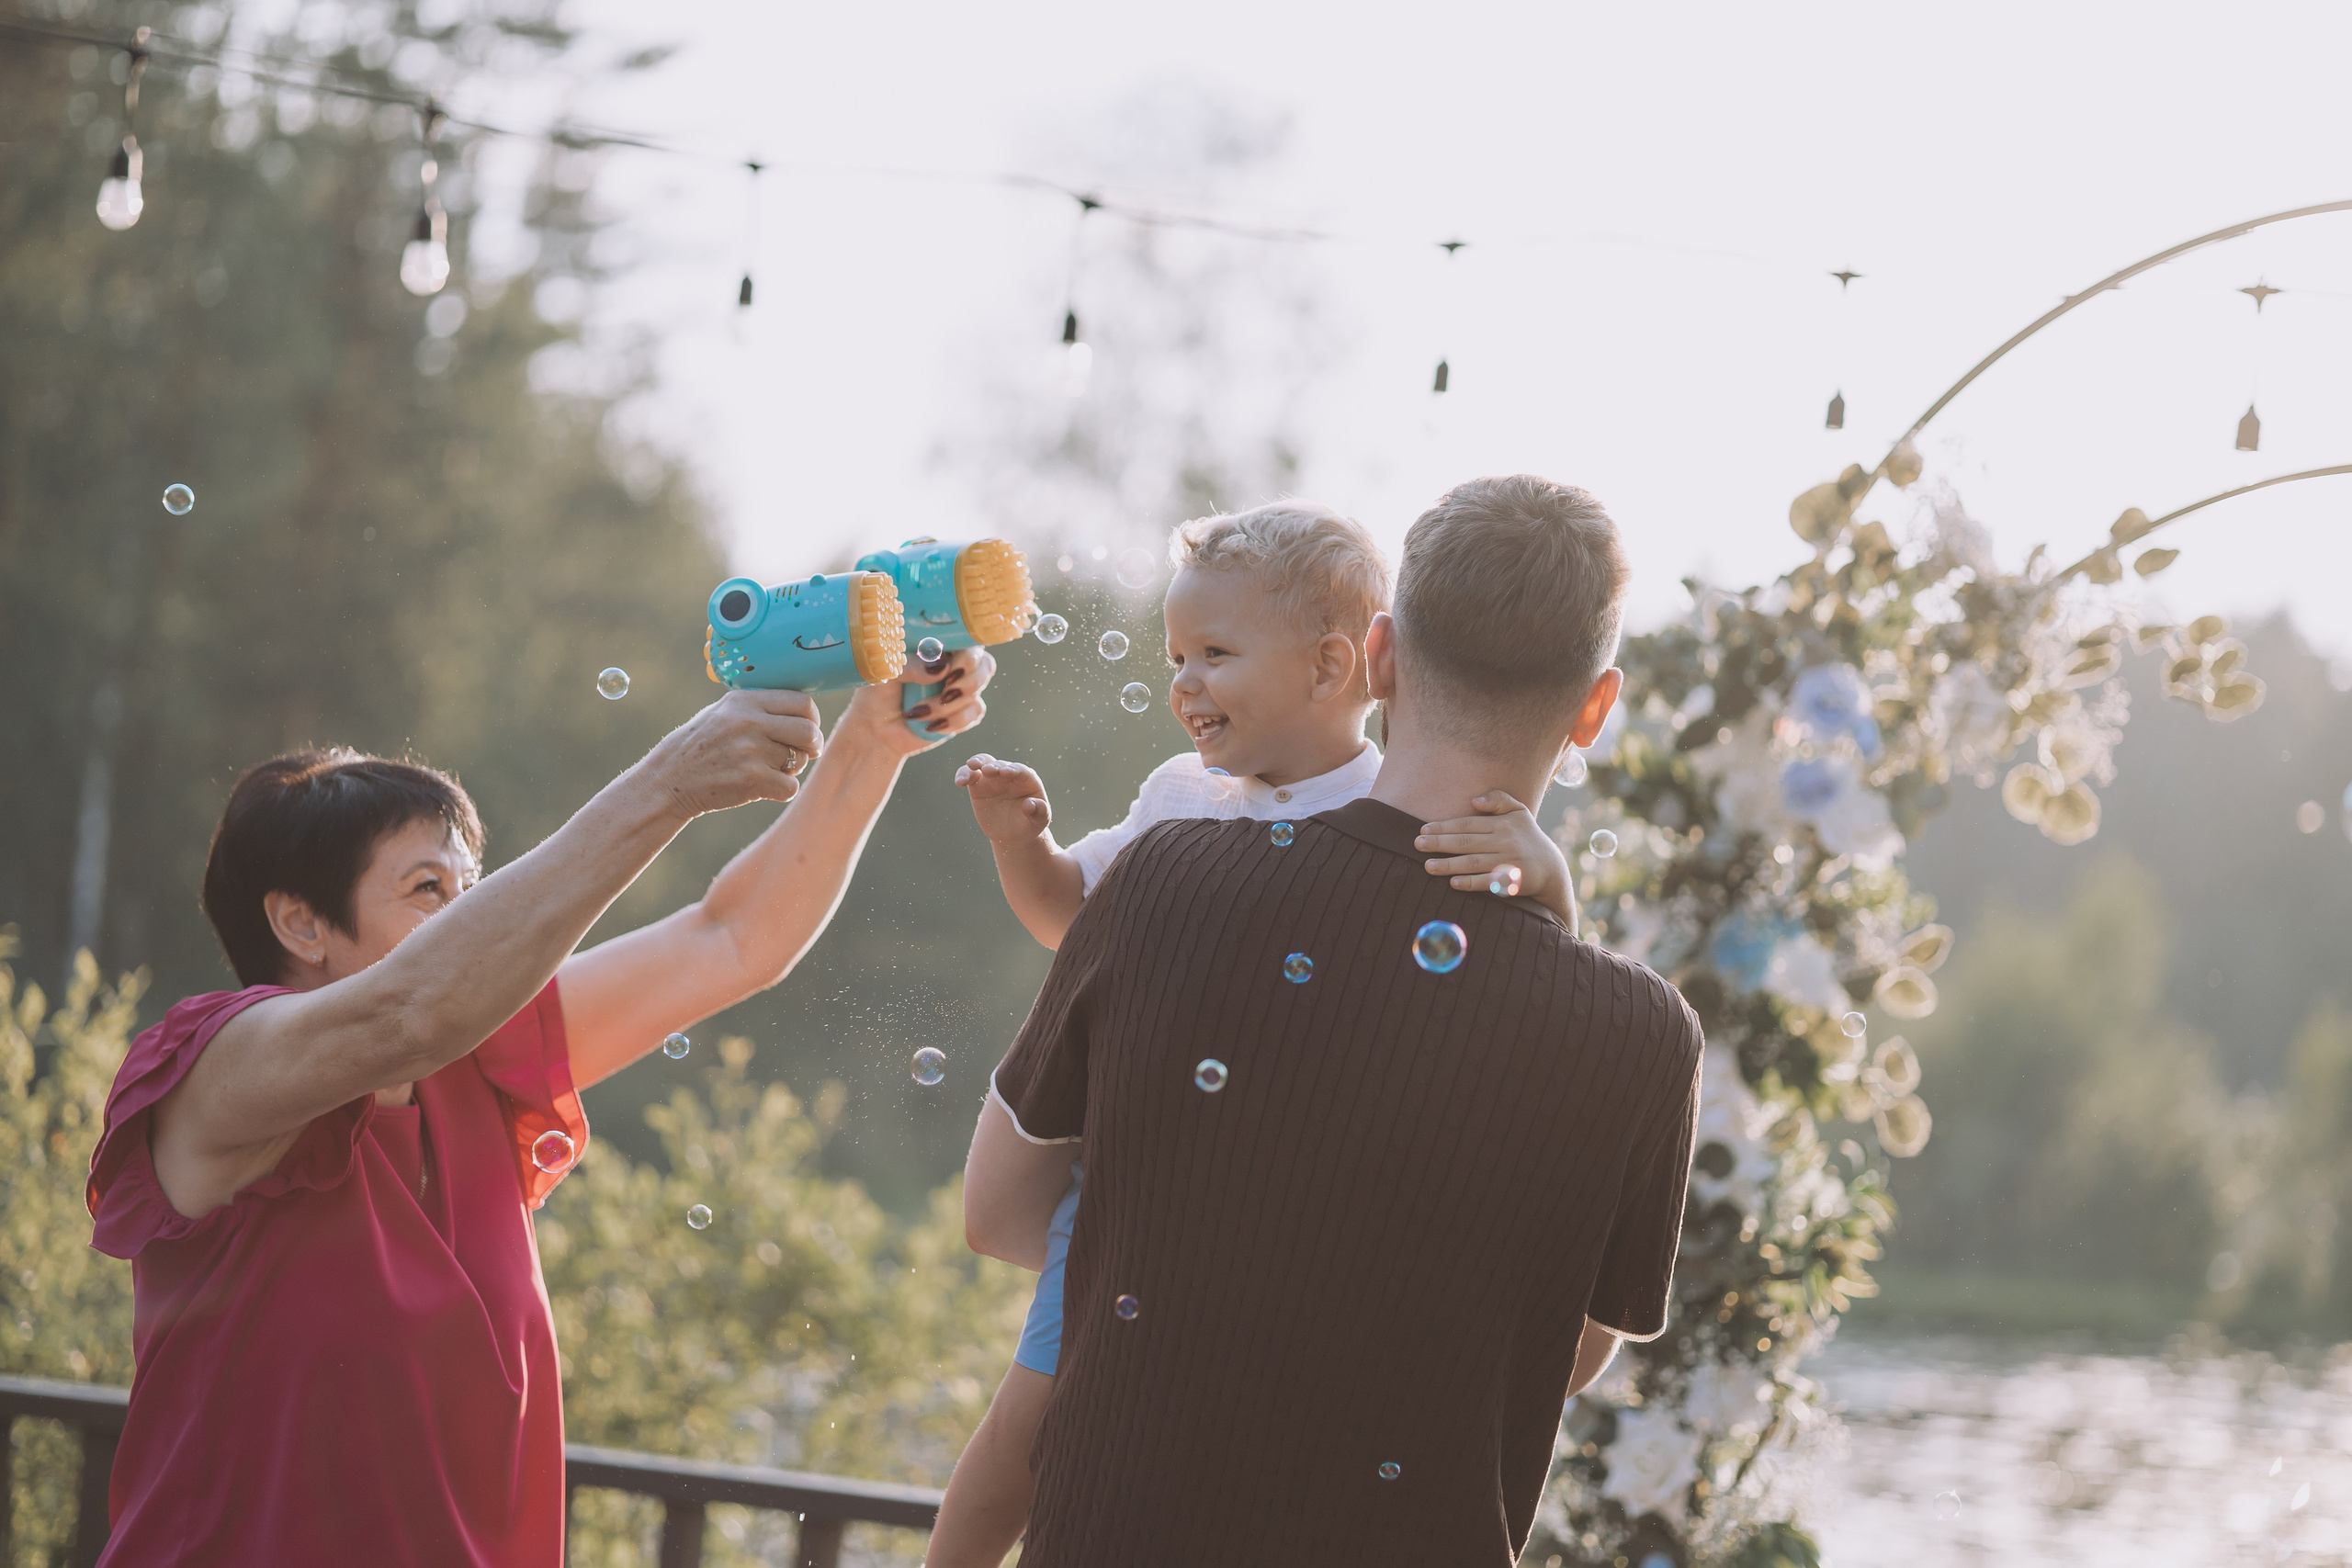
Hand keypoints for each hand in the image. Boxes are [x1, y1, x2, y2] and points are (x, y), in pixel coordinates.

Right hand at [641, 688, 823, 819]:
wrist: (669, 781)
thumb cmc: (699, 746)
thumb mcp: (722, 712)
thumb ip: (758, 707)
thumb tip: (803, 709)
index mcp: (744, 700)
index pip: (801, 702)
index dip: (812, 717)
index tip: (809, 727)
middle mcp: (749, 722)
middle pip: (808, 730)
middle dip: (813, 744)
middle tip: (807, 751)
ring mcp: (751, 751)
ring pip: (799, 760)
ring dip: (791, 769)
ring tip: (768, 769)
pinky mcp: (752, 780)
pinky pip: (790, 787)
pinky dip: (782, 790)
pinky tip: (763, 787)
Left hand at [838, 647, 996, 757]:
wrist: (877, 730)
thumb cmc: (878, 694)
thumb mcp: (888, 672)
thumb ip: (913, 665)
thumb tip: (942, 667)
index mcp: (937, 647)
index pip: (967, 638)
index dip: (968, 651)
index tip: (951, 665)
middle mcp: (954, 664)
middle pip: (984, 663)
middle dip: (967, 679)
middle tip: (945, 688)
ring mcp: (962, 689)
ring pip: (977, 690)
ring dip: (950, 704)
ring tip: (921, 711)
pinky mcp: (964, 713)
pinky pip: (975, 712)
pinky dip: (953, 720)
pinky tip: (930, 725)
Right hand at [954, 754, 1051, 845]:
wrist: (1013, 833)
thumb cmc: (1029, 823)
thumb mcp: (1039, 820)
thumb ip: (1039, 811)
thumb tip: (1029, 805)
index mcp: (1027, 780)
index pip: (1021, 771)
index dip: (1014, 770)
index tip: (1006, 772)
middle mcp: (1009, 775)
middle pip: (1001, 765)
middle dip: (995, 766)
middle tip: (989, 770)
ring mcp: (993, 778)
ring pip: (984, 763)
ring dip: (978, 762)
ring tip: (971, 766)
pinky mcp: (978, 785)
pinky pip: (969, 775)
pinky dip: (963, 774)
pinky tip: (960, 781)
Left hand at [1415, 791, 1577, 924]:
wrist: (1550, 867)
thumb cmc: (1527, 836)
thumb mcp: (1518, 812)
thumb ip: (1498, 799)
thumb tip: (1474, 800)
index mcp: (1502, 824)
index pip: (1467, 824)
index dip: (1444, 826)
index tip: (1423, 830)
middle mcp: (1504, 841)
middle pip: (1467, 842)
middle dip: (1440, 843)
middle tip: (1417, 844)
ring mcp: (1507, 861)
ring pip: (1473, 862)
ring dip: (1449, 864)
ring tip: (1427, 866)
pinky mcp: (1511, 881)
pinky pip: (1488, 882)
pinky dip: (1471, 882)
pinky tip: (1453, 883)